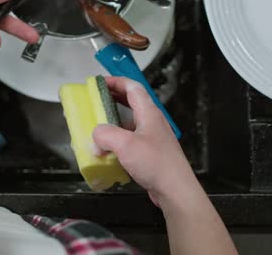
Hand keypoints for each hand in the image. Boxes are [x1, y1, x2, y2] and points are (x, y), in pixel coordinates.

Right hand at [92, 77, 198, 209]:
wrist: (175, 189)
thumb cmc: (154, 162)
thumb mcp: (124, 144)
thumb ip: (104, 135)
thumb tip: (95, 138)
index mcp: (149, 112)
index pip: (132, 87)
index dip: (116, 81)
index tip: (99, 82)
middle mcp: (152, 121)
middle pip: (132, 102)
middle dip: (113, 98)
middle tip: (96, 100)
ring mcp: (153, 137)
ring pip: (131, 122)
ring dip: (114, 121)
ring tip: (98, 125)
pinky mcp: (152, 152)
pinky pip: (132, 139)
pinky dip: (119, 139)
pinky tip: (108, 150)